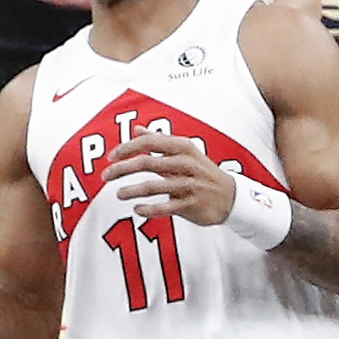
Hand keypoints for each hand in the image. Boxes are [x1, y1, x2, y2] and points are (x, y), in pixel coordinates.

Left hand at [101, 131, 234, 224]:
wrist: (232, 196)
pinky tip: (137, 209)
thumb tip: (136, 129)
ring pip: (154, 187)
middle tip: (106, 176)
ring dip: (132, 190)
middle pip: (147, 163)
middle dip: (122, 169)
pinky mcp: (191, 204)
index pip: (149, 142)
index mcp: (183, 147)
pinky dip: (149, 209)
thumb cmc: (203, 171)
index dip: (127, 148)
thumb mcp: (185, 151)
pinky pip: (165, 207)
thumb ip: (159, 140)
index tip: (111, 156)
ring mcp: (189, 185)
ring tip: (119, 194)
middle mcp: (186, 164)